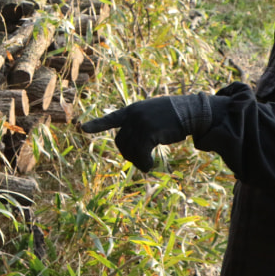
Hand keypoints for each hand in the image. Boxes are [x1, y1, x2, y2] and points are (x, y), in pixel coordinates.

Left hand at [81, 94, 215, 171]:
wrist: (191, 111)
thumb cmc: (175, 116)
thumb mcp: (153, 114)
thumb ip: (140, 123)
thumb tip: (132, 145)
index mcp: (132, 110)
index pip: (112, 118)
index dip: (97, 124)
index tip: (83, 128)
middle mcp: (133, 115)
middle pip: (121, 141)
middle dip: (128, 154)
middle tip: (141, 161)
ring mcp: (140, 122)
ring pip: (130, 149)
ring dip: (138, 161)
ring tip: (147, 165)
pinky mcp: (148, 131)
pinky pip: (140, 153)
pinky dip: (144, 163)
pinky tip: (150, 166)